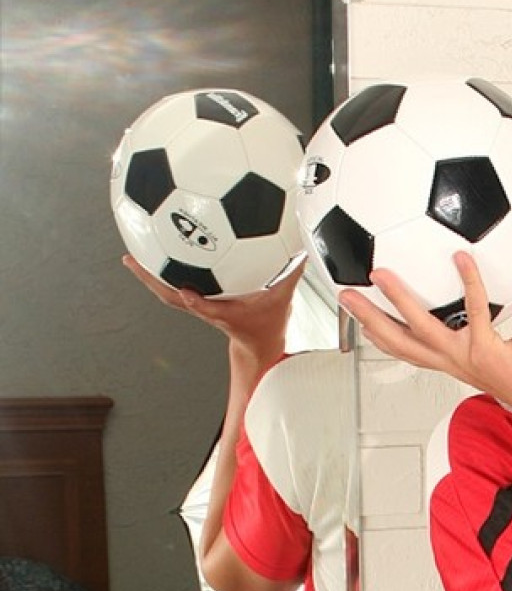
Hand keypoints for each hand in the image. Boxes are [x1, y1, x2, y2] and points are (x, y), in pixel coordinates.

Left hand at [121, 252, 302, 356]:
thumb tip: (301, 249)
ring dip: (148, 272)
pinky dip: (160, 268)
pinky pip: (172, 282)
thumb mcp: (282, 297)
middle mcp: (204, 308)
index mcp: (224, 313)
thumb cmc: (267, 322)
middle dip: (151, 278)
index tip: (189, 292)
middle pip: (171, 295)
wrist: (256, 343)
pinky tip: (153, 248)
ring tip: (132, 253)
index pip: (208, 308)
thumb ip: (291, 272)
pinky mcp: (194, 299)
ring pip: (166, 289)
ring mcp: (196, 305)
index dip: (199, 302)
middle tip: (131, 258)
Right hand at [339, 254, 511, 423]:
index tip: (366, 317)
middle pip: (401, 342)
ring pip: (422, 328)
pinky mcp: (488, 352)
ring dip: (399, 300)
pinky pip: (475, 311)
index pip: (415, 347)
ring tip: (379, 273)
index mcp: (461, 360)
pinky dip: (469, 283)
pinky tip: (462, 258)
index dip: (388, 333)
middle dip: (371, 320)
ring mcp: (469, 358)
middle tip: (347, 296)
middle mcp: (457, 362)